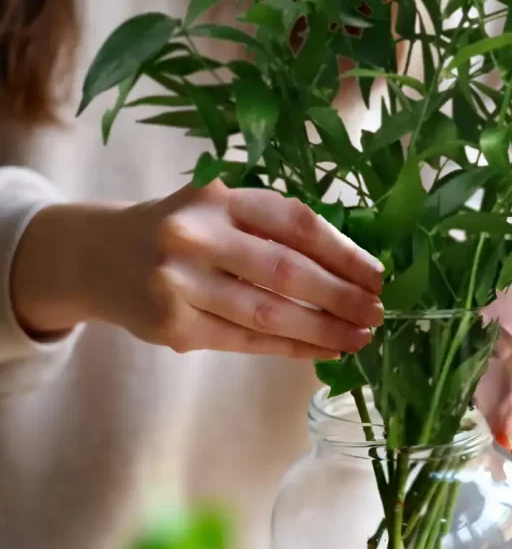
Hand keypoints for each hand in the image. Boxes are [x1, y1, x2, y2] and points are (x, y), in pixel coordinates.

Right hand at [11, 181, 383, 359]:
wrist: (97, 257)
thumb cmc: (178, 231)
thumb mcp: (218, 209)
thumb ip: (270, 229)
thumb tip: (351, 266)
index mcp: (218, 198)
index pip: (295, 223)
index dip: (343, 251)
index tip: (377, 274)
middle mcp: (196, 235)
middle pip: (285, 271)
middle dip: (340, 296)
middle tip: (377, 311)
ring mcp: (180, 283)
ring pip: (267, 313)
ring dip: (322, 329)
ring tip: (359, 337)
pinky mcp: (173, 325)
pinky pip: (245, 341)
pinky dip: (291, 348)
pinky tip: (323, 351)